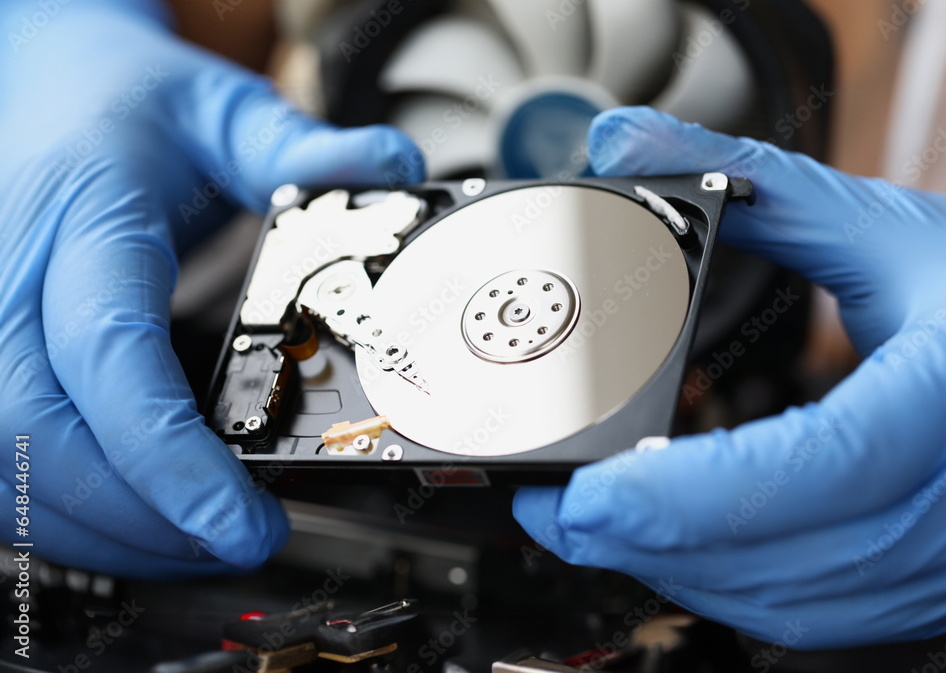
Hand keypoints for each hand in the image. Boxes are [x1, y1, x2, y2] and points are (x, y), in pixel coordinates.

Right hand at [0, 1, 421, 576]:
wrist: (40, 82)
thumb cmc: (127, 101)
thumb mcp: (220, 110)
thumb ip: (301, 150)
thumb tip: (394, 168)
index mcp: (81, 218)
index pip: (107, 353)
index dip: (166, 456)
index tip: (240, 522)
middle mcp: (10, 278)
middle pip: (43, 436)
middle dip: (143, 519)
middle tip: (243, 543)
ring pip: (8, 465)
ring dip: (106, 530)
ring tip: (203, 544)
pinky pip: (1, 462)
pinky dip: (68, 511)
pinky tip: (139, 521)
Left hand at [514, 107, 945, 647]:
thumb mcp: (891, 232)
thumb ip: (758, 185)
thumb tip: (629, 142)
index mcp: (942, 402)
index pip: (807, 467)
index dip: (686, 494)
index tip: (587, 491)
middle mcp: (939, 506)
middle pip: (769, 557)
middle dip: (640, 540)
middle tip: (548, 504)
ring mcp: (926, 563)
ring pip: (774, 600)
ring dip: (667, 567)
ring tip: (586, 521)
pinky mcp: (910, 588)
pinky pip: (797, 612)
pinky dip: (716, 583)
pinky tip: (668, 546)